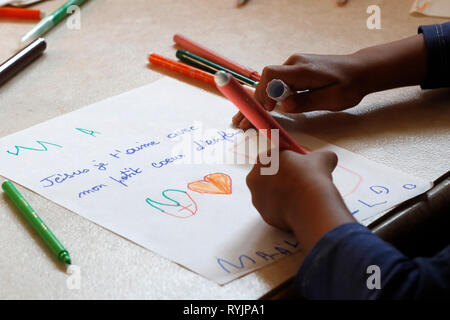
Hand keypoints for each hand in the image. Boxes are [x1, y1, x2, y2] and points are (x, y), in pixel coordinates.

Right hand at [233, 34, 426, 129]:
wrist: (361, 71)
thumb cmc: (350, 85)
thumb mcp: (333, 98)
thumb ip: (308, 101)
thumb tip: (285, 107)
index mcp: (302, 69)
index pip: (272, 75)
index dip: (262, 93)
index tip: (263, 110)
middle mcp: (294, 64)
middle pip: (265, 81)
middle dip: (252, 102)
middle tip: (240, 122)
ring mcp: (294, 67)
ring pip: (269, 84)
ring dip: (257, 102)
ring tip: (244, 120)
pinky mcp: (296, 73)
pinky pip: (277, 85)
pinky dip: (267, 98)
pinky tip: (261, 111)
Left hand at [246, 150, 355, 251]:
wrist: (310, 205)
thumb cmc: (312, 178)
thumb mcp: (323, 158)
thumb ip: (321, 155)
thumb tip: (329, 158)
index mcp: (264, 159)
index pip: (274, 158)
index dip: (287, 163)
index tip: (297, 168)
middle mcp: (254, 177)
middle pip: (268, 177)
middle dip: (281, 179)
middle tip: (299, 183)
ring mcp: (256, 197)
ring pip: (270, 194)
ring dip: (281, 195)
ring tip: (299, 196)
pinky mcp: (263, 214)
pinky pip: (274, 210)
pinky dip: (283, 209)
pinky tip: (296, 207)